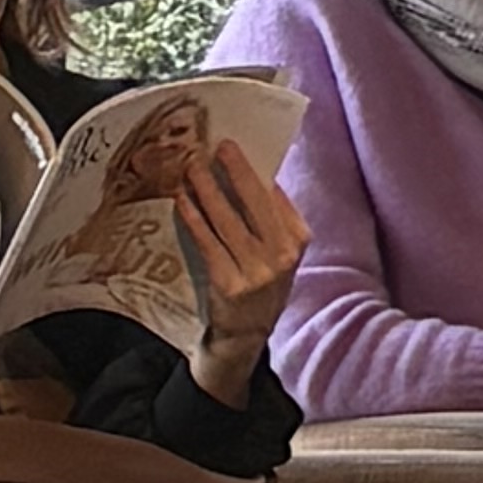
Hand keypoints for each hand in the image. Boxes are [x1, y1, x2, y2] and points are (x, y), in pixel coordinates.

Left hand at [169, 133, 305, 395]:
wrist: (245, 336)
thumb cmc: (260, 283)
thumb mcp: (279, 253)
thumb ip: (272, 219)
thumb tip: (253, 173)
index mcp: (298, 240)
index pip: (275, 197)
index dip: (255, 170)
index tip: (236, 147)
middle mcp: (281, 255)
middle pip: (255, 203)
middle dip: (235, 171)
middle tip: (218, 147)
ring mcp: (256, 272)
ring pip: (227, 220)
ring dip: (208, 190)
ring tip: (193, 168)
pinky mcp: (229, 285)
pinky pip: (208, 243)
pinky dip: (194, 219)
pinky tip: (183, 202)